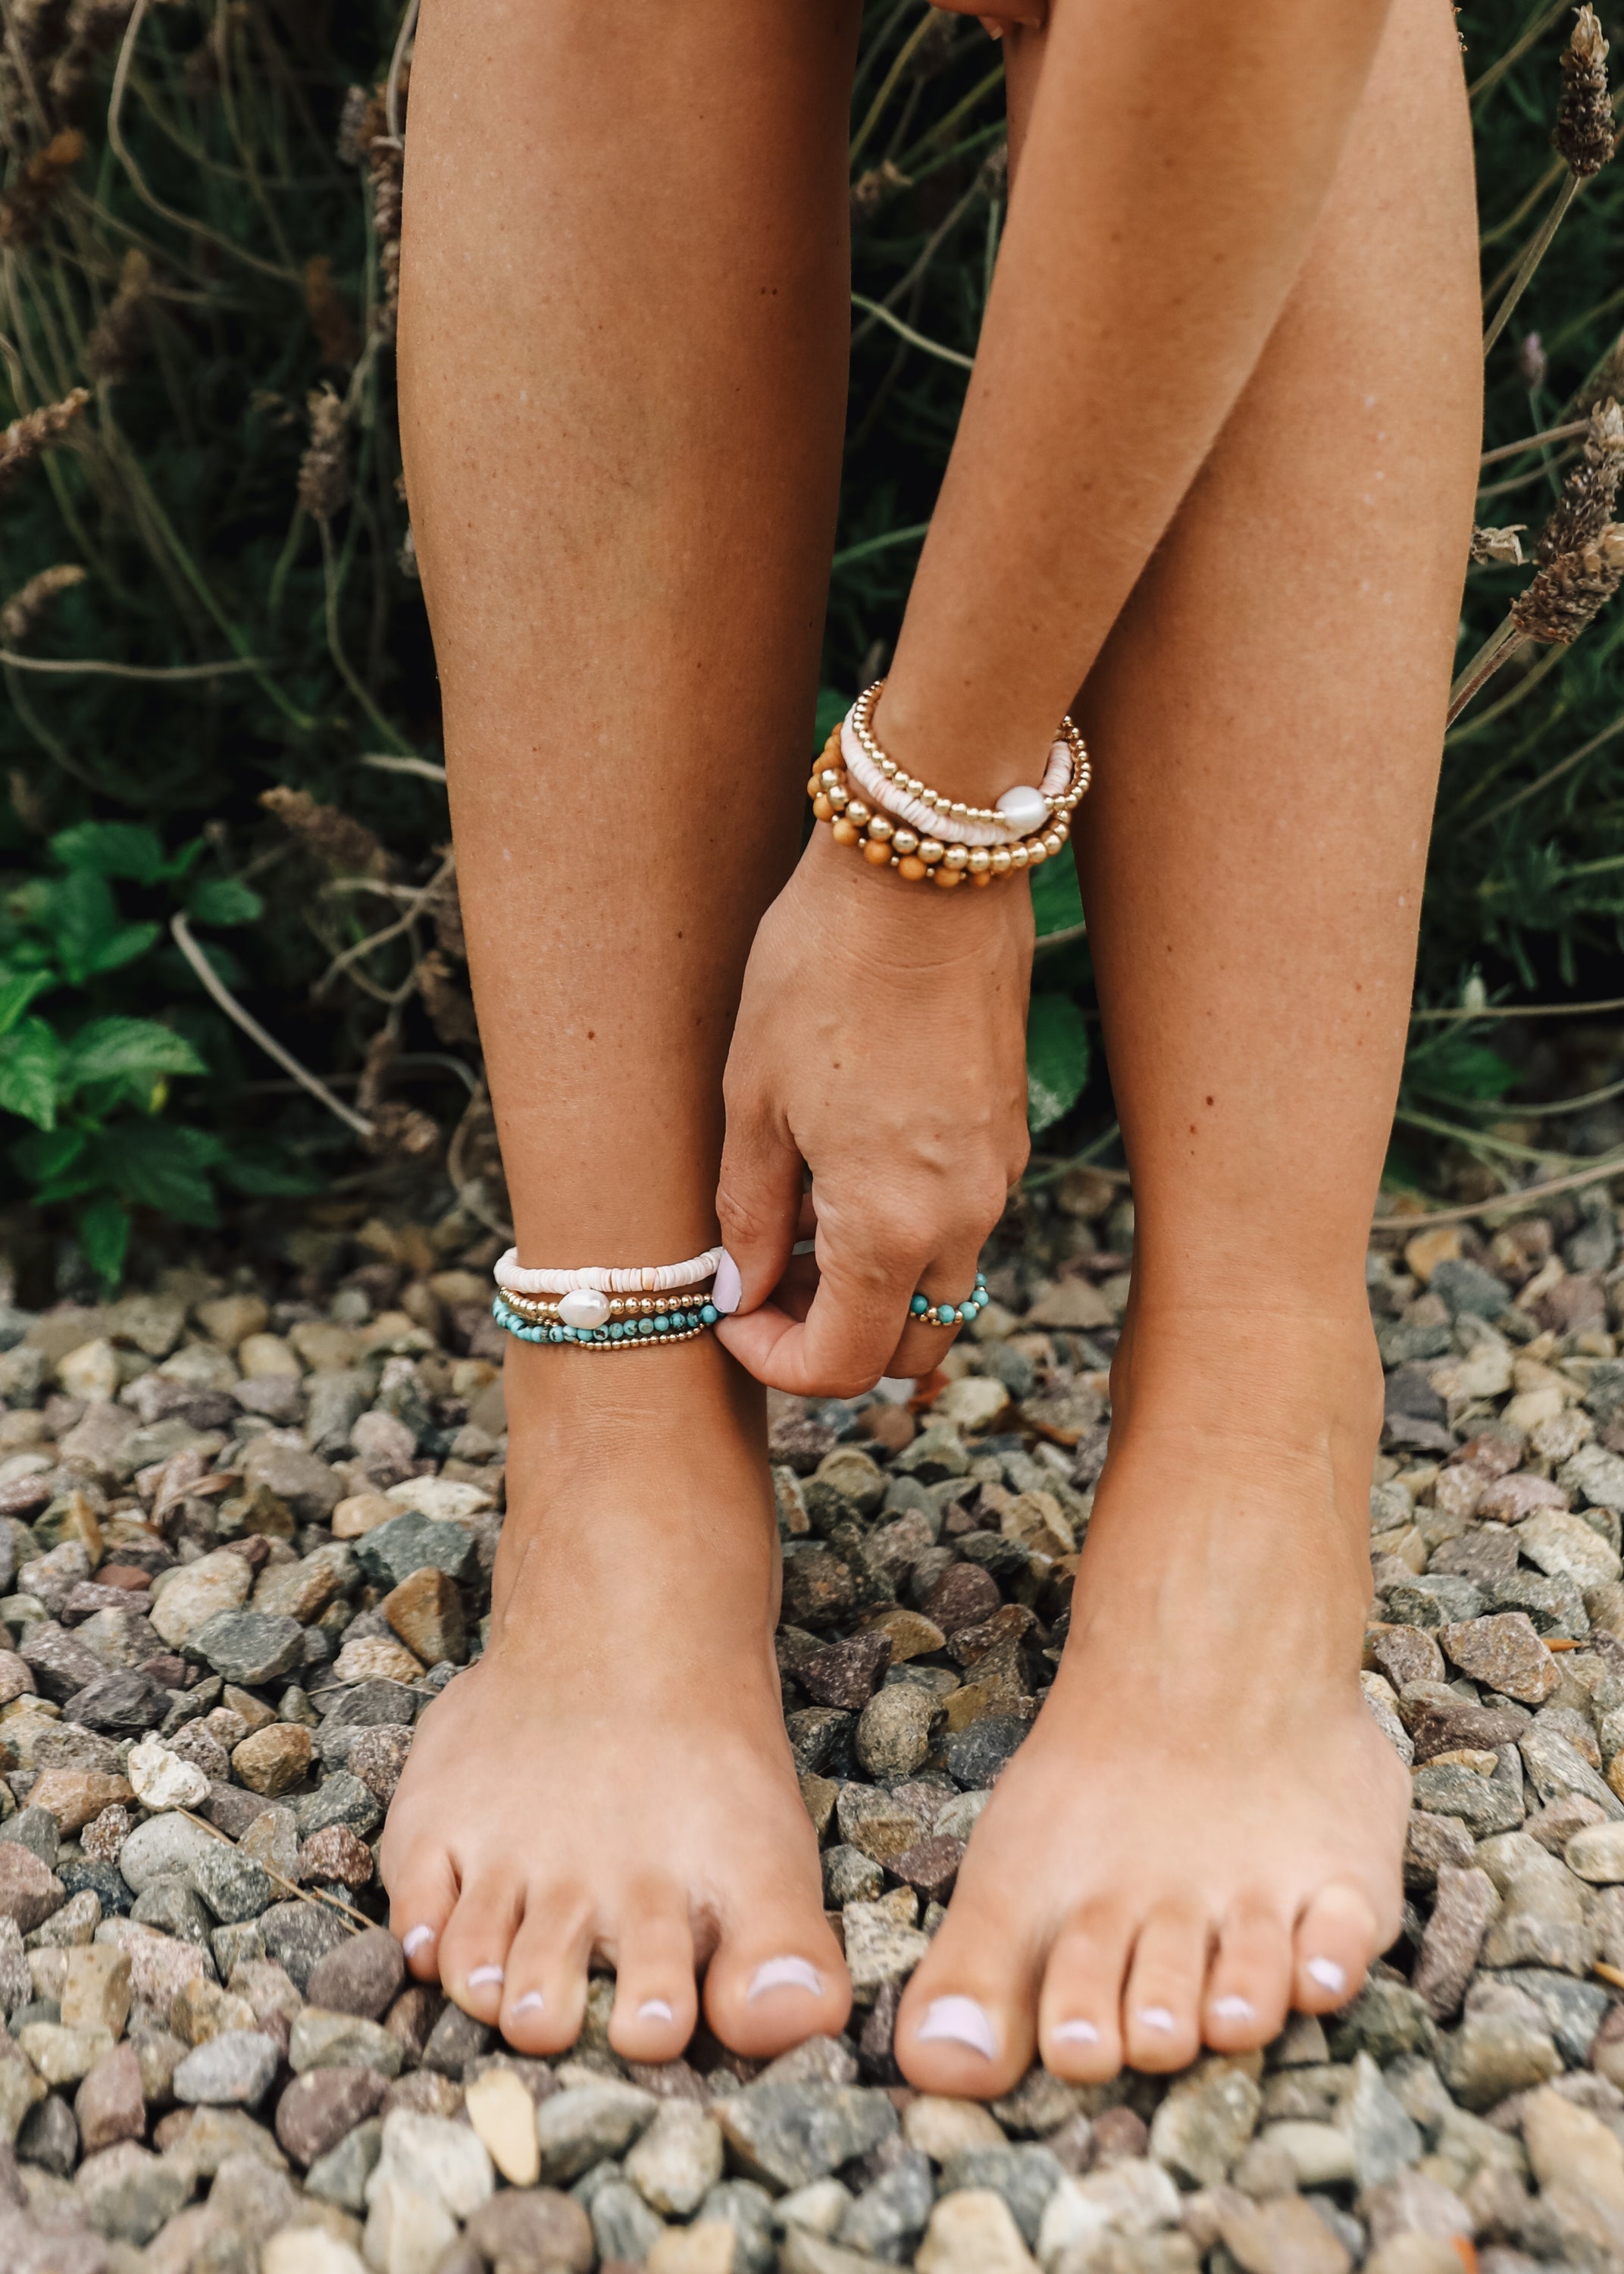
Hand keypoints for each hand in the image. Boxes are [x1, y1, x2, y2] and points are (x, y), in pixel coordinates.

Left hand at [714, 824, 1034, 1395]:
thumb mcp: (751, 1099)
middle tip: (764, 1281)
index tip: (729, 1315)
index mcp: (891, 1226)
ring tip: (797, 1212)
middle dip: (831, 1340)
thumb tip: (742, 1288)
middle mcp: (963, 1220)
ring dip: (870, 1285)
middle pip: (908, 1349)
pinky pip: (960, 1224)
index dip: (773, 1361)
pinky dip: (905, 1231)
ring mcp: (997, 1178)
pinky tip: (846, 1163)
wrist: (926, 869)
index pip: (841, 1364)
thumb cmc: (822, 970)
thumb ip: (748, 1214)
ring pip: (939, 1288)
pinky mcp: (1007, 1134)